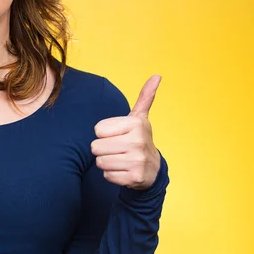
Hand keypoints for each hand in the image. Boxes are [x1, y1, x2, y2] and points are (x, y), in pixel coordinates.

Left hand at [91, 75, 161, 189]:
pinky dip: (112, 175)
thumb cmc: (138, 139)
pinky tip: (123, 170)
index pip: (97, 130)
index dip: (104, 133)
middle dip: (103, 149)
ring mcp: (137, 161)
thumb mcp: (140, 118)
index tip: (118, 135)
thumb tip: (157, 75)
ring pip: (100, 162)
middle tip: (117, 148)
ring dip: (106, 162)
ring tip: (120, 158)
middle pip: (96, 147)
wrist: (153, 168)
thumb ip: (145, 97)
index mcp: (135, 123)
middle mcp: (138, 141)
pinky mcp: (135, 178)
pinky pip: (107, 176)